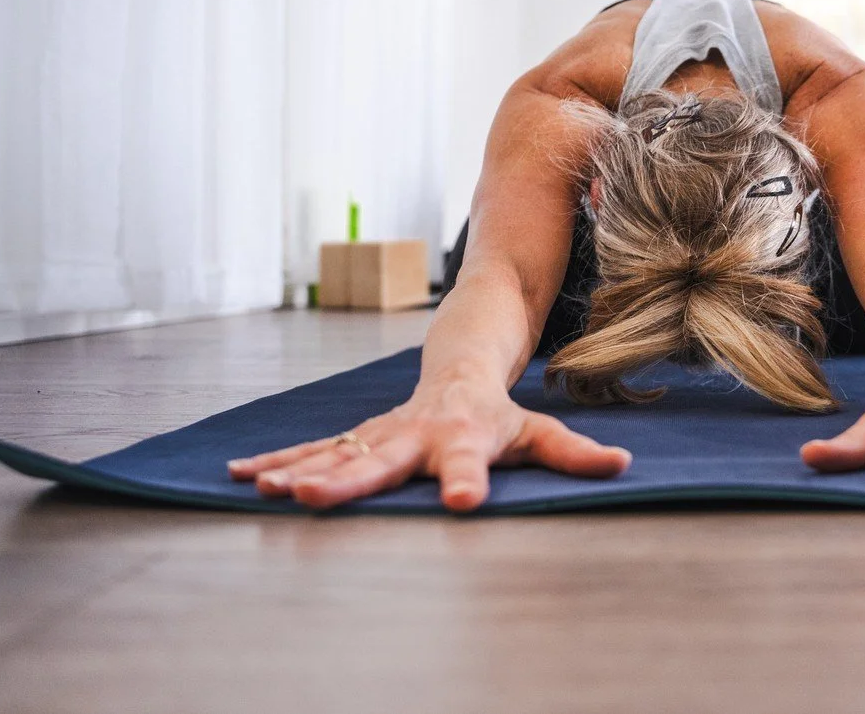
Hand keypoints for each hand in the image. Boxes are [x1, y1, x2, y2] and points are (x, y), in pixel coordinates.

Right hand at [227, 379, 630, 511]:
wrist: (460, 362)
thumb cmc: (501, 410)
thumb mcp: (539, 430)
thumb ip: (574, 452)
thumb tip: (623, 465)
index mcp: (463, 434)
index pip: (468, 460)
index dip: (467, 479)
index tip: (462, 503)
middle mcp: (415, 433)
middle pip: (380, 459)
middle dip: (346, 481)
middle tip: (313, 500)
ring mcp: (380, 433)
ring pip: (336, 453)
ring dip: (300, 472)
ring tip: (266, 490)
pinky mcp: (357, 437)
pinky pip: (314, 450)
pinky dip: (278, 462)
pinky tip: (241, 478)